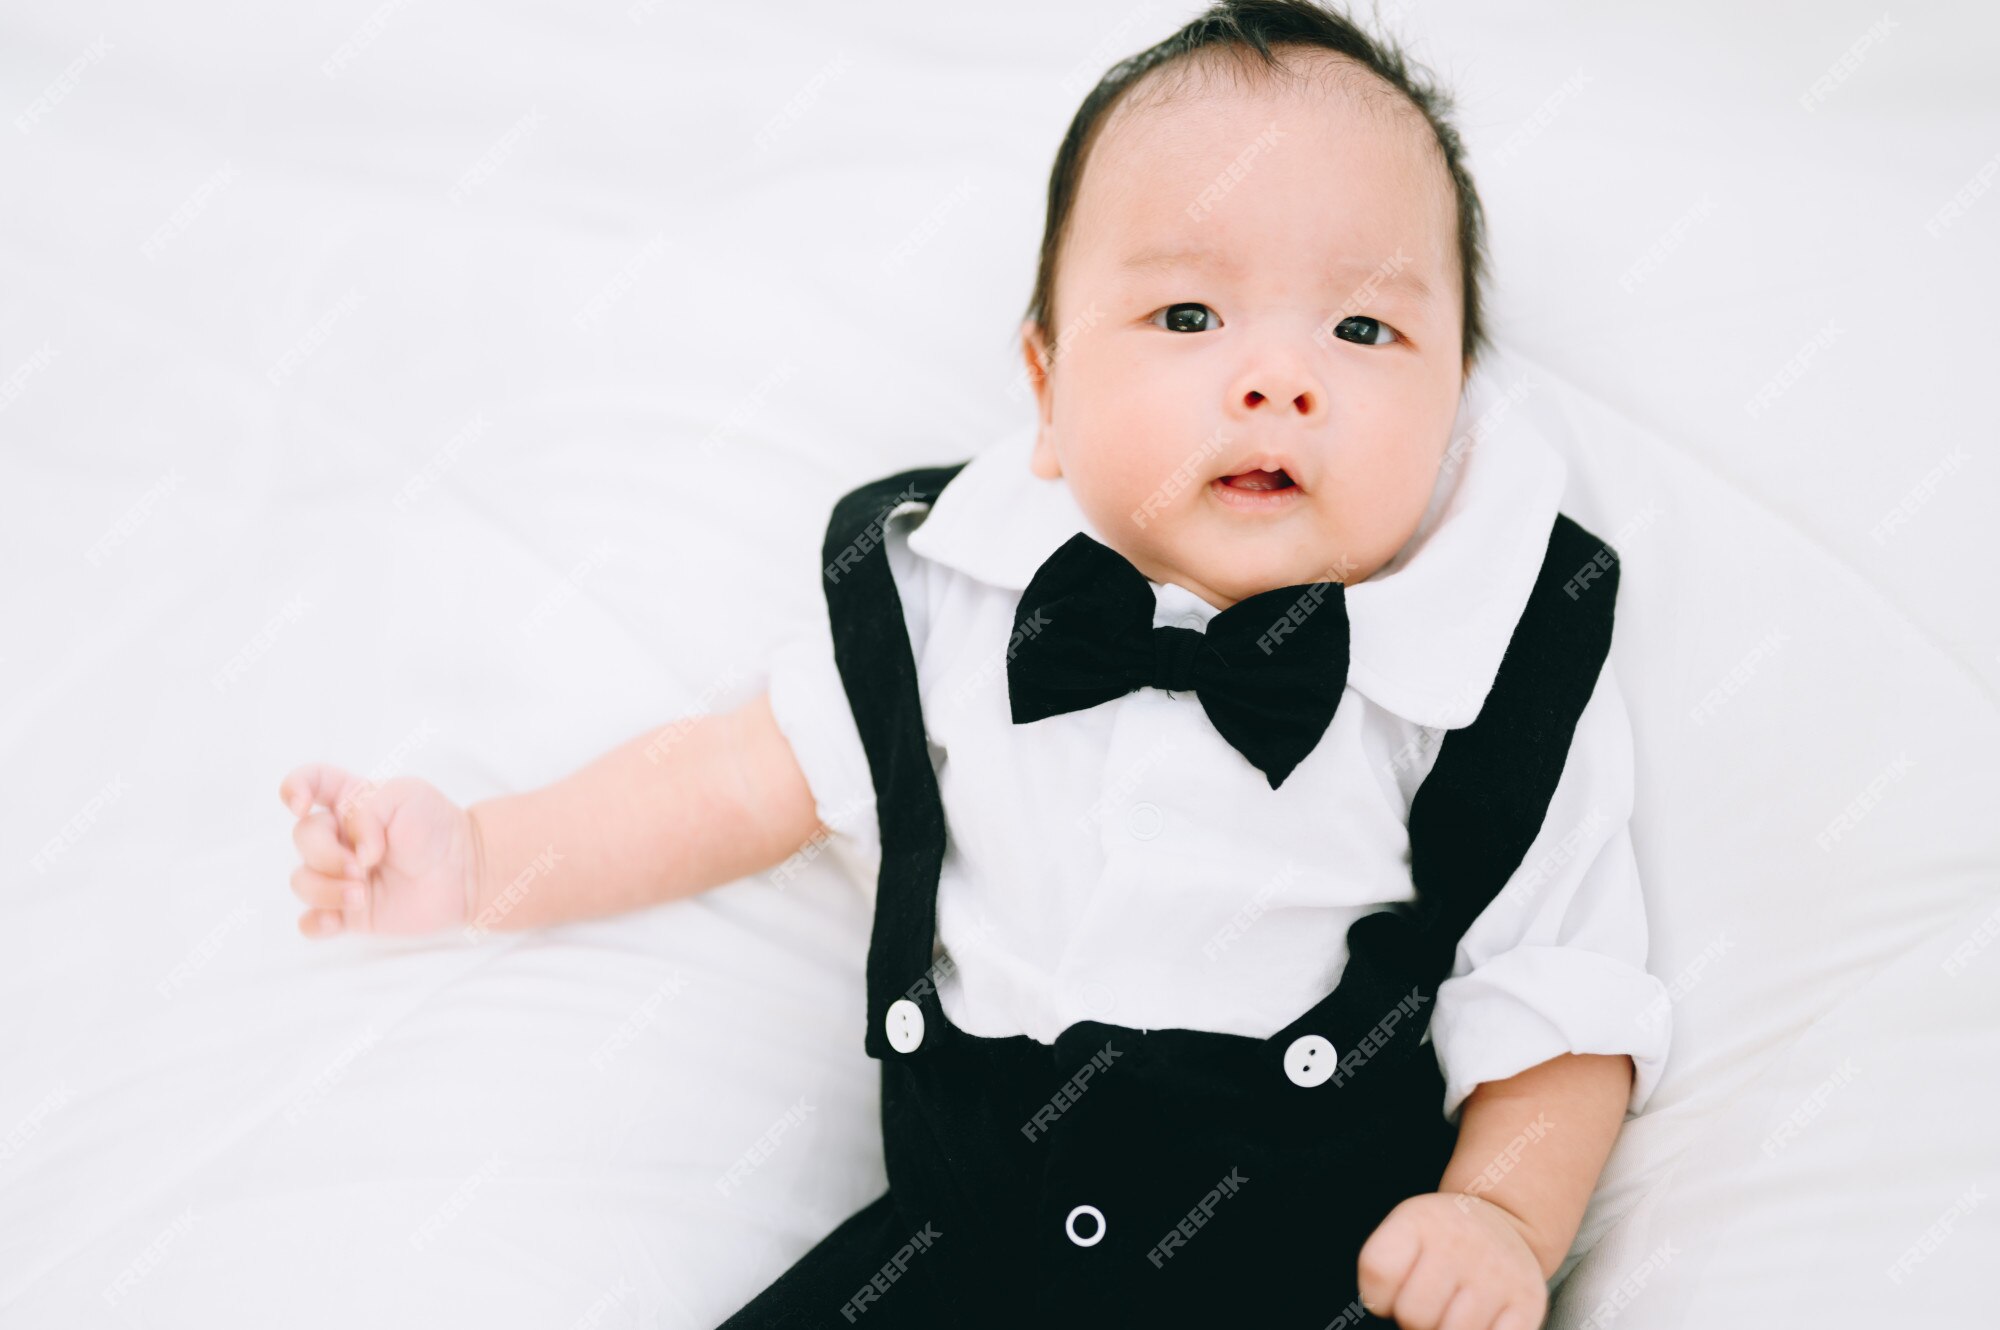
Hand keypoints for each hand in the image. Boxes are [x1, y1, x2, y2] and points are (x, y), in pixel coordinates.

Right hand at [279, 763, 479, 937]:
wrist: (465, 870)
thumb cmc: (436, 827)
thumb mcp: (407, 796)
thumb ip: (367, 811)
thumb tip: (354, 852)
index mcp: (349, 800)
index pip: (308, 782)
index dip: (294, 788)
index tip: (301, 806)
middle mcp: (338, 837)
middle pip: (302, 838)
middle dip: (326, 854)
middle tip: (364, 866)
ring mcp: (340, 875)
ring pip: (301, 881)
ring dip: (325, 890)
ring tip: (362, 894)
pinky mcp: (348, 911)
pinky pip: (310, 922)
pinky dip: (315, 922)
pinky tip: (335, 920)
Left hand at [1356, 1191, 1548, 1329]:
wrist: (1504, 1222)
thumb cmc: (1441, 1241)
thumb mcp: (1405, 1234)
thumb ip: (1383, 1273)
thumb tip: (1399, 1319)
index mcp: (1419, 1220)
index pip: (1377, 1270)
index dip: (1378, 1297)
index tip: (1394, 1290)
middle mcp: (1460, 1241)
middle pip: (1412, 1315)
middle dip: (1415, 1320)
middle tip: (1432, 1301)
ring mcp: (1497, 1272)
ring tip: (1455, 1309)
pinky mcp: (1530, 1300)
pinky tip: (1483, 1321)